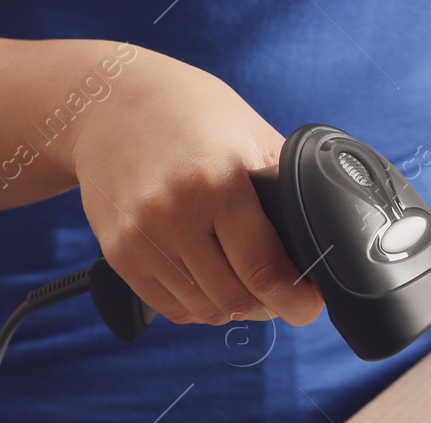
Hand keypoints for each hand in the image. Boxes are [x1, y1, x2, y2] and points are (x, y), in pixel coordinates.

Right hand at [71, 54, 323, 327]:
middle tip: (282, 293)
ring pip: (206, 310)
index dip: (296, 301)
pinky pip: (173, 308)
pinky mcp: (119, 254)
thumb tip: (322, 241)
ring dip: (234, 308)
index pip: (264, 271)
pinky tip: (211, 282)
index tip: (309, 305)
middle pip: (235, 300)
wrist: (108, 102)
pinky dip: (200, 306)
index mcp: (218, 182)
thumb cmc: (191, 115)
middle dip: (268, 305)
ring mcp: (142, 237)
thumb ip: (284, 188)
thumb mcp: (250, 134)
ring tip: (246, 282)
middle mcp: (175, 213)